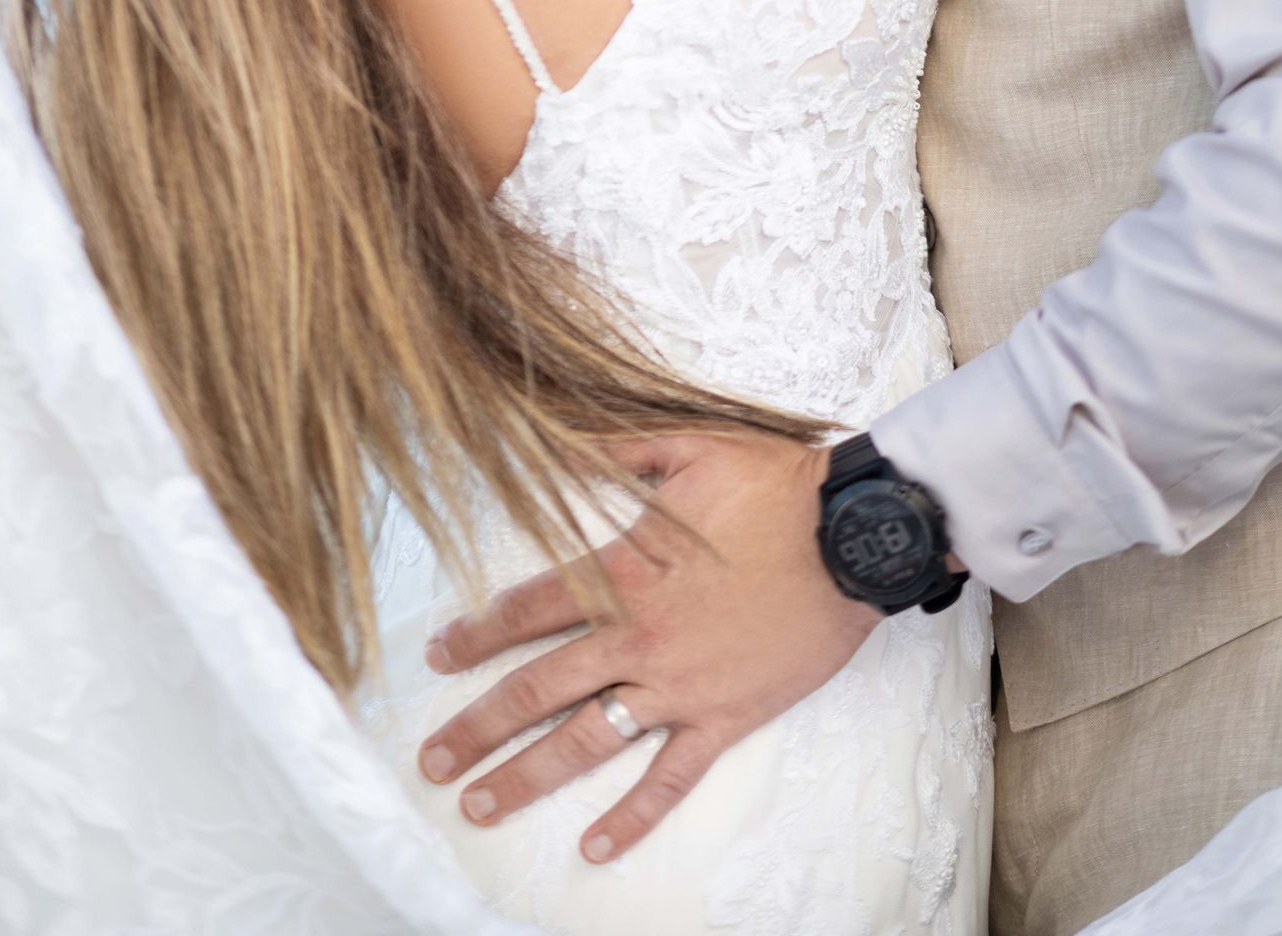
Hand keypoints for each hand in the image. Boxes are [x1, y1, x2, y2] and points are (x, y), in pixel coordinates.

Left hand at [417, 431, 878, 862]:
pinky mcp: (724, 717)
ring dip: (529, 776)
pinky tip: (595, 846)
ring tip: (480, 804)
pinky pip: (670, 777)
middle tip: (431, 760)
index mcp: (624, 573)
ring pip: (588, 741)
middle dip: (477, 727)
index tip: (437, 656)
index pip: (528, 610)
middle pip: (538, 689)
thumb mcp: (691, 448)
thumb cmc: (774, 489)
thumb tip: (557, 434)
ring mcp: (679, 686)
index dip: (476, 635)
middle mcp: (638, 639)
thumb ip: (620, 448)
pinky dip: (633, 816)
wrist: (850, 538)